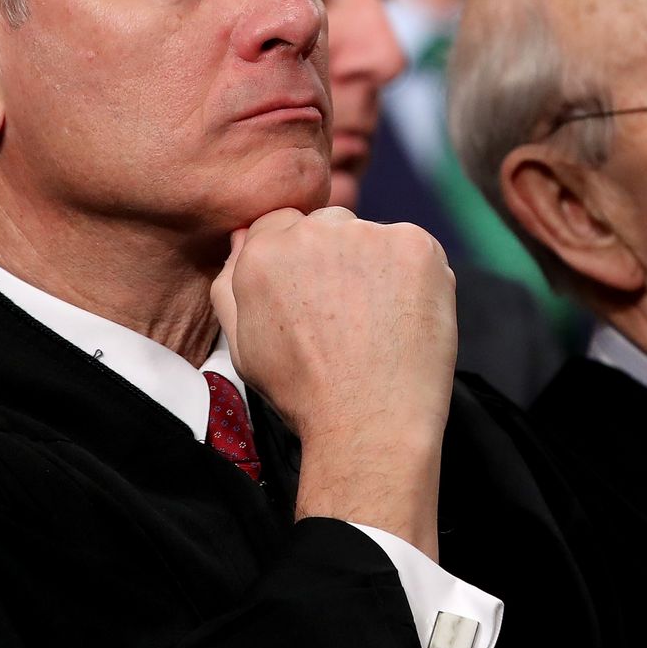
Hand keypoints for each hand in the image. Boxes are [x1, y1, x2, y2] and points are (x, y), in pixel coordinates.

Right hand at [212, 207, 456, 556]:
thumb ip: (231, 284)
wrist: (368, 422)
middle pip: (329, 225)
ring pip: (373, 237)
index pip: (283, 225)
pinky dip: (416, 277)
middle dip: (338, 259)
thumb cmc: (305, 393)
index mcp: (263, 251)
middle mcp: (312, 231)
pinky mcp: (415, 245)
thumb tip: (241, 235)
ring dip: (378, 266)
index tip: (318, 299)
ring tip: (378, 323)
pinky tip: (405, 318)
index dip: (304, 264)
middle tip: (350, 316)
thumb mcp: (244, 344)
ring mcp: (368, 235)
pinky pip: (414, 250)